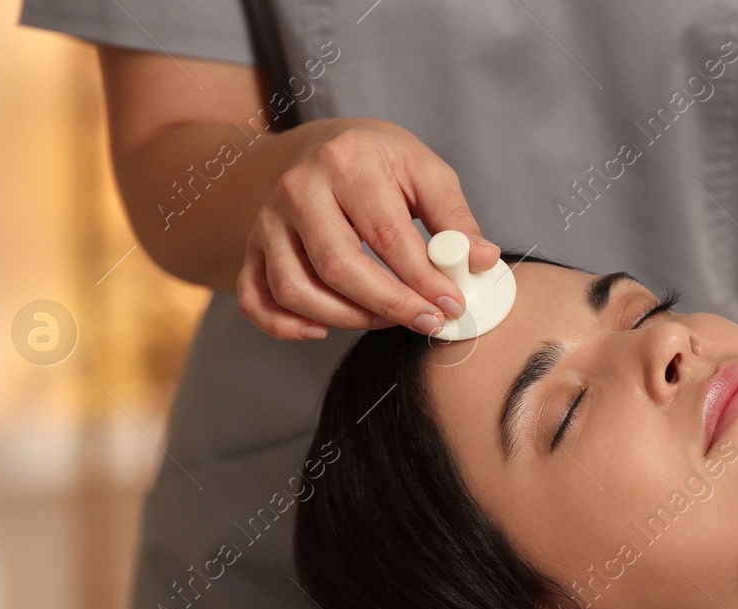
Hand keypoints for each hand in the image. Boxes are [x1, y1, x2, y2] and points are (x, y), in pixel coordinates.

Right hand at [237, 118, 500, 339]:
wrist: (325, 147)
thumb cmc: (382, 164)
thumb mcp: (424, 172)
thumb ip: (455, 218)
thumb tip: (484, 260)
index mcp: (346, 162)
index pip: (386, 235)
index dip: (422, 279)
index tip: (452, 305)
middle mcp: (298, 188)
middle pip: (337, 266)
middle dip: (389, 305)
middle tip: (428, 320)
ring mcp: (269, 220)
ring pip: (295, 288)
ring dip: (345, 319)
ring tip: (387, 319)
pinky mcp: (253, 246)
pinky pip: (255, 297)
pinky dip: (283, 325)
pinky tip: (321, 331)